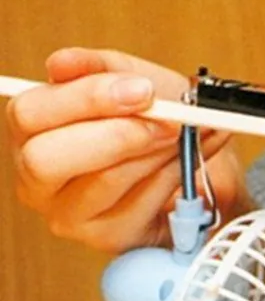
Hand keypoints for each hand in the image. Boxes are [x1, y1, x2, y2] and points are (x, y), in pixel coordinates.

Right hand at [5, 48, 245, 252]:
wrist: (198, 157)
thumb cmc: (156, 118)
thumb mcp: (133, 77)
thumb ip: (99, 67)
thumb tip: (62, 63)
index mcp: (34, 129)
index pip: (29, 113)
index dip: (85, 98)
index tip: (141, 89)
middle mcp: (38, 176)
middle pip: (46, 158)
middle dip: (117, 134)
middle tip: (167, 120)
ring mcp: (67, 212)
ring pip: (102, 182)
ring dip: (155, 153)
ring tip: (186, 135)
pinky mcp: (106, 237)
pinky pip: (137, 206)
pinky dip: (173, 177)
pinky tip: (186, 162)